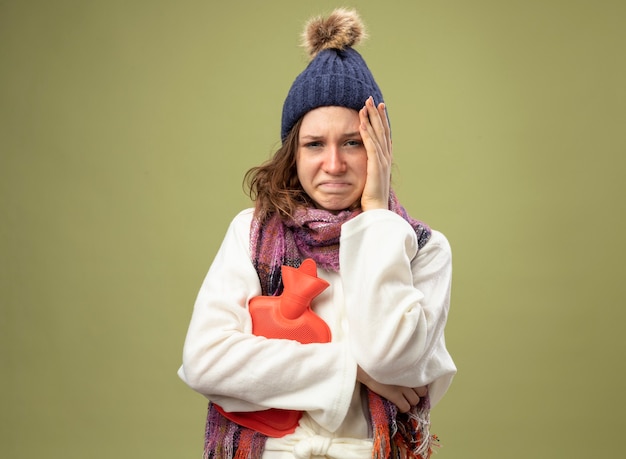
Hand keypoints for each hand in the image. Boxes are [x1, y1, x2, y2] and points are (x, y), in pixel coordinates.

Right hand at [357, 366, 427, 412]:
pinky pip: (405, 407)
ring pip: (415, 401)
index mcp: (411, 367)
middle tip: (408, 392)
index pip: (423, 381)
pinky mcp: (395, 395)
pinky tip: (397, 405)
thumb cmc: (378, 360)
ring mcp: (403, 387)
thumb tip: (408, 370)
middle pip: (422, 392)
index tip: (413, 385)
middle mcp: (409, 377)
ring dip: (409, 401)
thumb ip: (404, 366)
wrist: (366, 365)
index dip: (418, 385)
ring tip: (402, 399)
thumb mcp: (395, 361)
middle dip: (416, 393)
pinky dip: (402, 408)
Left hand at [358, 96, 391, 211]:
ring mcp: (382, 162)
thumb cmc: (371, 197)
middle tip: (372, 99)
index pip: (384, 134)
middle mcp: (385, 158)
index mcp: (384, 159)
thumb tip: (363, 160)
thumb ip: (369, 166)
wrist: (377, 211)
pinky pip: (371, 147)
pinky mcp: (375, 167)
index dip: (382, 119)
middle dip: (377, 114)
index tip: (378, 107)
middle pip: (382, 130)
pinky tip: (362, 124)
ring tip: (366, 106)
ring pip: (377, 135)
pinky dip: (367, 134)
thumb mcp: (370, 177)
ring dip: (371, 119)